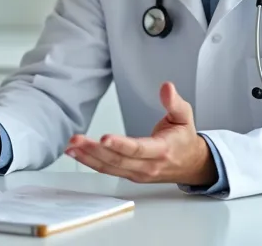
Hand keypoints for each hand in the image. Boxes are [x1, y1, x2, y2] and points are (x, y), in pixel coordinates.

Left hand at [63, 82, 215, 185]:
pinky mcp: (129, 175)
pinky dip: (90, 162)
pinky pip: (108, 170)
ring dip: (87, 157)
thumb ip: (174, 102)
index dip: (120, 145)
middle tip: (75, 140)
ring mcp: (138, 174)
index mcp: (162, 150)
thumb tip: (166, 87)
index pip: (138, 149)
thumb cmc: (184, 138)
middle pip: (118, 160)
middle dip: (94, 150)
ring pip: (109, 167)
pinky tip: (76, 154)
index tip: (103, 138)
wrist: (191, 165)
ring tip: (70, 147)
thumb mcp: (184, 117)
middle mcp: (148, 166)